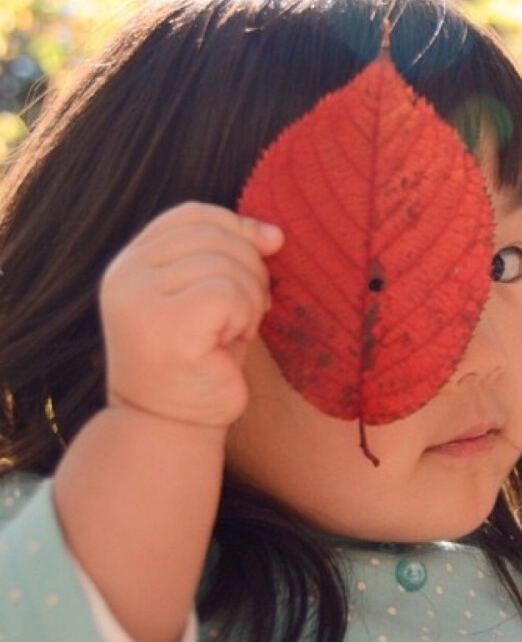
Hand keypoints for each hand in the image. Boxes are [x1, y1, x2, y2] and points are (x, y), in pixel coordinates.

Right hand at [99, 201, 282, 428]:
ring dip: (250, 300)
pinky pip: (228, 292)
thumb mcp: (213, 297)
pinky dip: (244, 316)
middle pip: (214, 235)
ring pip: (226, 264)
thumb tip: (274, 233)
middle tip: (249, 313)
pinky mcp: (163, 323)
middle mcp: (126, 275)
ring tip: (236, 331)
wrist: (171, 427)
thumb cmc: (200, 361)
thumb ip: (232, 258)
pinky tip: (230, 342)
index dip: (238, 224)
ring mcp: (139, 299)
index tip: (271, 248)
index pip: (193, 214)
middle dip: (251, 269)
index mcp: (132, 263)